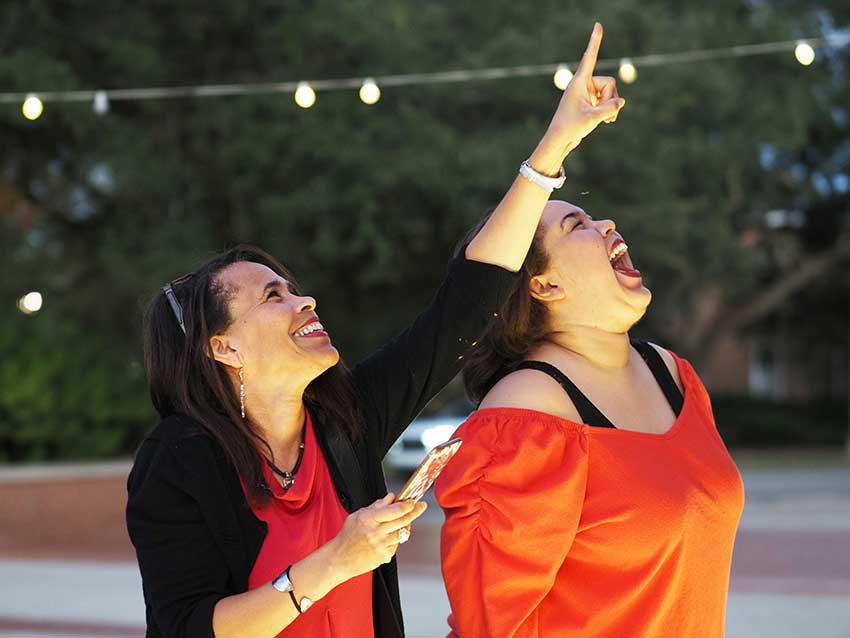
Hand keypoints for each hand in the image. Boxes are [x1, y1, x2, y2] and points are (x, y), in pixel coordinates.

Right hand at [330, 493, 426, 579]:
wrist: (339, 559)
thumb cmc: (348, 536)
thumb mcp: (358, 515)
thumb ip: (376, 506)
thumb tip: (391, 497)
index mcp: (369, 520)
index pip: (395, 510)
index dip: (407, 505)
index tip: (414, 501)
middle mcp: (377, 533)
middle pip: (403, 520)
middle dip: (415, 511)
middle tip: (421, 506)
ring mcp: (382, 546)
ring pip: (403, 532)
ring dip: (404, 526)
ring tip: (396, 523)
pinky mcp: (385, 556)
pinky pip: (397, 544)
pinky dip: (395, 539)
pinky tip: (384, 538)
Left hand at [543, 22, 624, 156]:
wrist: (560, 140)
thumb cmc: (571, 127)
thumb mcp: (593, 118)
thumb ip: (610, 108)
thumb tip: (622, 101)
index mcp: (579, 82)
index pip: (590, 57)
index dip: (595, 41)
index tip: (598, 24)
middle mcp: (583, 84)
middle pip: (610, 82)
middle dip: (611, 98)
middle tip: (603, 115)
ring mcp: (588, 93)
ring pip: (611, 93)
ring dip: (611, 107)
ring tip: (605, 121)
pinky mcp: (590, 102)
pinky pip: (607, 101)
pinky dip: (609, 110)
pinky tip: (607, 122)